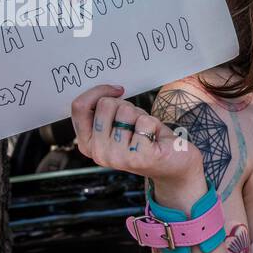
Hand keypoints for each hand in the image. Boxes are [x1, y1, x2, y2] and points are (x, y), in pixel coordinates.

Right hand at [68, 83, 203, 201]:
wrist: (174, 163)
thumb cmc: (144, 137)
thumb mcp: (116, 124)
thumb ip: (104, 112)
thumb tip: (105, 90)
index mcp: (87, 144)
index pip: (79, 107)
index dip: (98, 91)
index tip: (117, 90)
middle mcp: (98, 153)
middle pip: (105, 104)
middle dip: (124, 105)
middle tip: (135, 121)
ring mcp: (117, 157)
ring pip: (125, 111)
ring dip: (140, 116)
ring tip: (145, 131)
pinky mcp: (139, 156)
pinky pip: (144, 121)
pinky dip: (153, 124)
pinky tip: (154, 138)